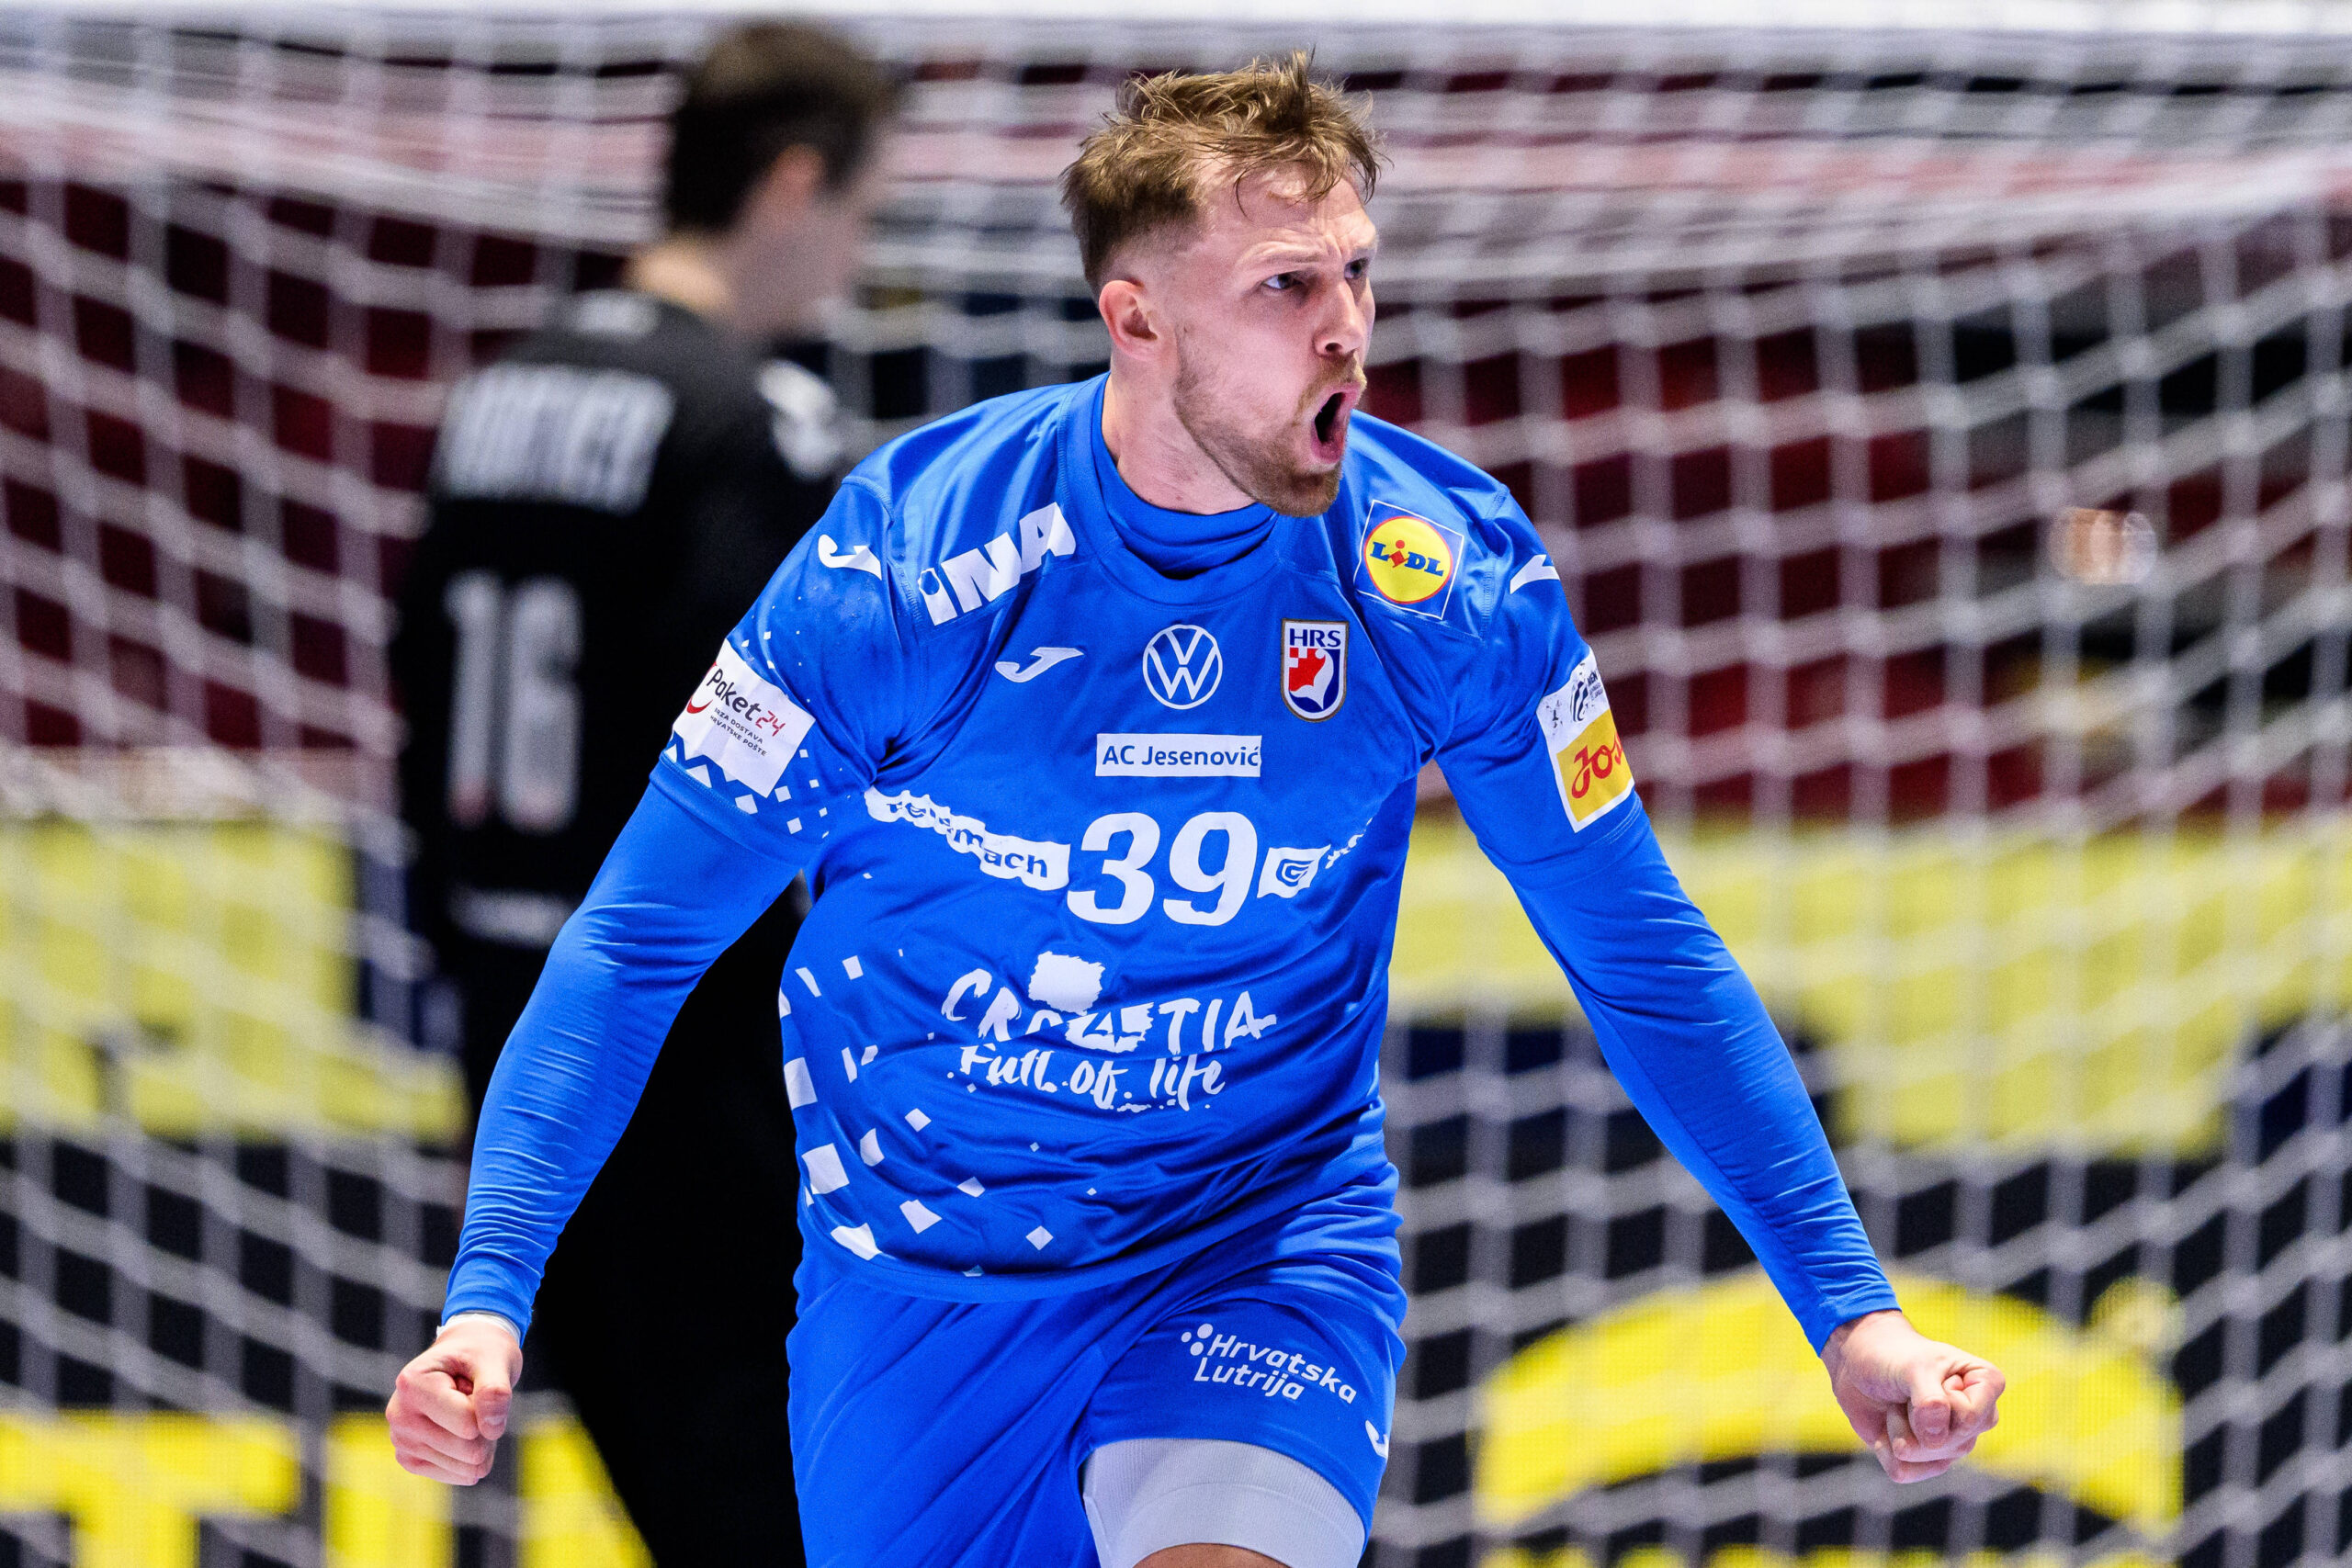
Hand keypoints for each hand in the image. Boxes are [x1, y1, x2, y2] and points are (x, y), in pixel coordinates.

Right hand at [386, 1315, 522, 1483]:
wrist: (466, 1357)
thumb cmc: (480, 1355)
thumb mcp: (495, 1360)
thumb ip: (495, 1391)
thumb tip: (491, 1430)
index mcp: (412, 1384)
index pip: (467, 1423)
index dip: (489, 1409)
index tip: (477, 1383)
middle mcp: (398, 1414)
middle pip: (467, 1448)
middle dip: (487, 1427)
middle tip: (476, 1399)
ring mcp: (401, 1440)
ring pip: (466, 1466)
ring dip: (482, 1440)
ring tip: (468, 1410)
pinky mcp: (410, 1459)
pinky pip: (459, 1475)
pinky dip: (474, 1456)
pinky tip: (463, 1430)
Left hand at [1821, 1308, 2003, 1481]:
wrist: (1856, 1362)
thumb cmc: (1891, 1356)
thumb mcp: (1912, 1367)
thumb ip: (1931, 1401)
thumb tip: (1936, 1441)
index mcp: (1987, 1384)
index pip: (1969, 1417)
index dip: (1937, 1401)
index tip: (1927, 1374)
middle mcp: (1977, 1417)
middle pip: (1954, 1444)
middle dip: (1915, 1418)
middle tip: (1906, 1390)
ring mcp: (1952, 1441)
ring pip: (1930, 1461)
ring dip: (1899, 1431)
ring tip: (1897, 1404)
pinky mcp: (1924, 1459)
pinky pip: (1905, 1472)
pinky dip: (1885, 1450)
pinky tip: (1885, 1426)